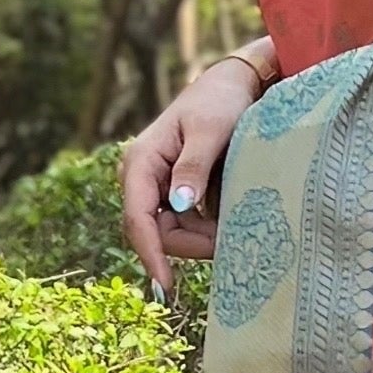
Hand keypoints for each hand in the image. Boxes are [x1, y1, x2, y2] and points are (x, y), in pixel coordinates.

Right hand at [122, 53, 270, 289]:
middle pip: (156, 233)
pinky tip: (229, 219)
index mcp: (141, 162)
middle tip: (230, 239)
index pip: (138, 219)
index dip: (151, 254)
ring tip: (235, 223)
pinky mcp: (175, 194)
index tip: (167, 285)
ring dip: (202, 238)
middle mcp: (142, 178)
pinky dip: (207, 229)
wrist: (232, 87)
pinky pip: (185, 225)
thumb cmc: (220, 103)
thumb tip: (179, 206)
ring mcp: (157, 188)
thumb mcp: (210, 132)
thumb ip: (193, 167)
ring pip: (172, 233)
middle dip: (191, 244)